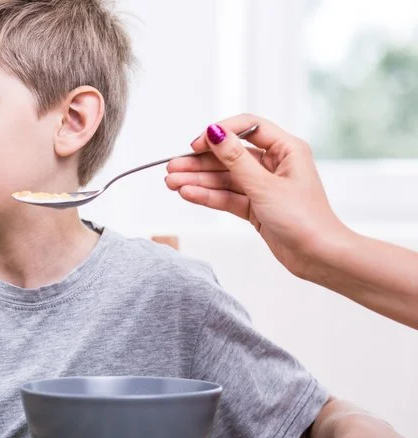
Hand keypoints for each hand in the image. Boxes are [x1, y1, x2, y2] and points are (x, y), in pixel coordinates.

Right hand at [165, 113, 349, 278]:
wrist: (319, 257)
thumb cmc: (305, 220)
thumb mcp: (265, 186)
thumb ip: (235, 159)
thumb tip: (215, 132)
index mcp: (286, 150)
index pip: (247, 128)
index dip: (220, 133)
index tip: (197, 145)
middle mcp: (274, 165)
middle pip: (229, 156)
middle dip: (200, 163)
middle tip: (173, 168)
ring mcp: (263, 187)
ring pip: (224, 178)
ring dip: (198, 181)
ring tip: (171, 183)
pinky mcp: (256, 207)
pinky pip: (227, 197)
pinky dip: (208, 196)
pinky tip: (187, 194)